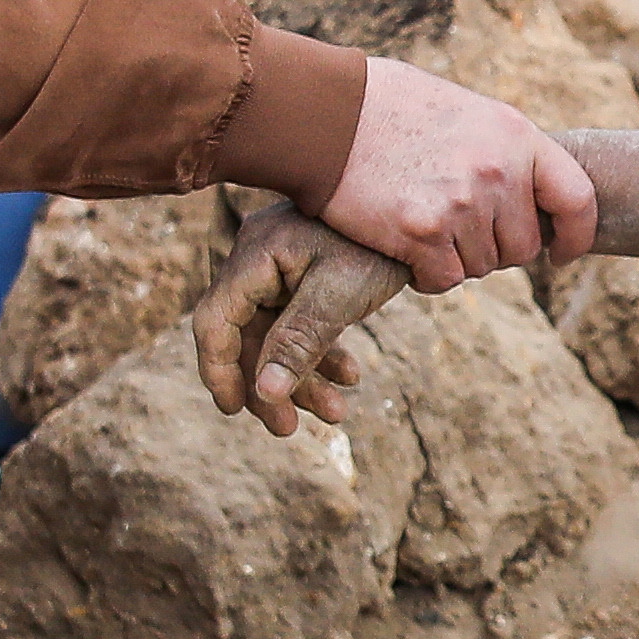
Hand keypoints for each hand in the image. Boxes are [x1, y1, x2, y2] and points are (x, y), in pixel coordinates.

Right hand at [197, 205, 409, 432]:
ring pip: (279, 334)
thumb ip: (298, 342)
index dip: (219, 369)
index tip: (234, 411)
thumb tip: (265, 394)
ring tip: (336, 414)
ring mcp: (284, 266)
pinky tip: (351, 377)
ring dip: (303, 376)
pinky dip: (322, 352)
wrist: (423, 208)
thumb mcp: (338, 296)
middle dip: (270, 385)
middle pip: (248, 335)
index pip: (216, 320)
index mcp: (255, 257)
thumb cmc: (378, 243)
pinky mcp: (309, 273)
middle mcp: (260, 260)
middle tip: (289, 430)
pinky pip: (303, 321)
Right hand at [311, 54, 594, 290]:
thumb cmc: (391, 108)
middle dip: (495, 247)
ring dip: (455, 258)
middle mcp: (497, 172)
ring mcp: (461, 205)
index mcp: (516, 136)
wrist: (327, 113)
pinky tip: (404, 244)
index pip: (578, 199)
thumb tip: (530, 199)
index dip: (576, 235)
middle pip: (522, 246)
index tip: (561, 253)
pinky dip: (425, 274)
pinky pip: (443, 280)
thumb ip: (503, 152)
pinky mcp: (422, 234)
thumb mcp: (466, 113)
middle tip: (455, 225)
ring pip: (481, 267)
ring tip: (421, 219)